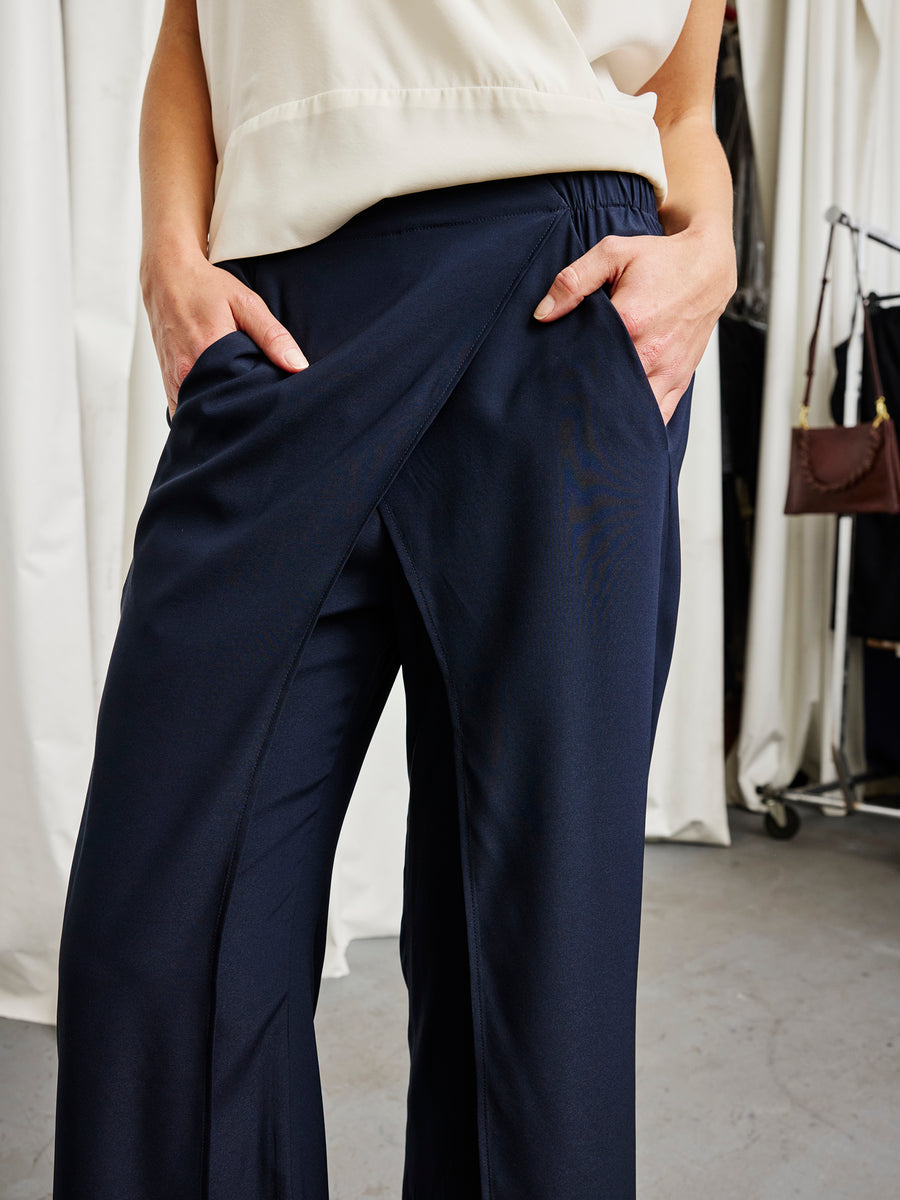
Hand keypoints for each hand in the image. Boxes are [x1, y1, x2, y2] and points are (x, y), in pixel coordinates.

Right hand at [141, 249, 308, 420]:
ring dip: (219, 414)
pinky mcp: (167, 382)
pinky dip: (200, 410)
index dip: (257, 406)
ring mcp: (173, 379)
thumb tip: (298, 366)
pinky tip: (217, 404)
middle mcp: (185, 371)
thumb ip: (272, 335)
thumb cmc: (205, 287)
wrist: (166, 277)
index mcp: (207, 353)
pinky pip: (184, 409)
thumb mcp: (246, 304)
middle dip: (239, 415)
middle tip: (258, 411)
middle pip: (218, 410)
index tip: (271, 405)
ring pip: (199, 412)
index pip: (239, 398)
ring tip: (239, 410)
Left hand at [533, 221, 736, 424]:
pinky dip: (639, 423)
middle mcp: (651, 352)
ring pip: (634, 411)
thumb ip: (573, 281)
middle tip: (564, 404)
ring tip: (589, 419)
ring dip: (611, 417)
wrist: (709, 267)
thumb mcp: (613, 254)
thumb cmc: (662, 261)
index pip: (587, 360)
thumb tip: (543, 313)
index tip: (552, 379)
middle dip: (586, 400)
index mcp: (631, 321)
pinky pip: (659, 416)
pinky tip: (619, 426)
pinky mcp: (680, 380)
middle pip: (608, 392)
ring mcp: (668, 370)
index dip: (566, 372)